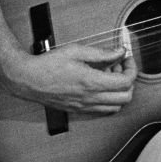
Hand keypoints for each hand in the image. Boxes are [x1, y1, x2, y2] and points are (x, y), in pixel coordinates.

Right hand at [9, 42, 137, 115]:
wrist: (28, 79)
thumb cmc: (48, 64)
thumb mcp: (77, 51)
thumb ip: (102, 53)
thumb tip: (120, 52)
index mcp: (91, 82)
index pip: (126, 82)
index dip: (132, 69)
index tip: (126, 58)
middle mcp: (90, 98)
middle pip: (126, 97)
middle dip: (128, 81)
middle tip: (119, 66)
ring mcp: (85, 106)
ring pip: (117, 107)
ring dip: (119, 92)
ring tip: (109, 76)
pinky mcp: (79, 110)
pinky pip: (104, 110)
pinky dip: (109, 99)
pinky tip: (101, 85)